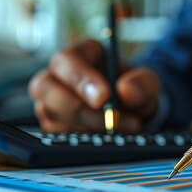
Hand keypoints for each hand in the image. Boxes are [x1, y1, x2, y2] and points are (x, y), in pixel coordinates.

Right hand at [29, 39, 160, 132]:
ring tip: (114, 129)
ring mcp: (51, 100)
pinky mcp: (52, 123)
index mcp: (80, 53)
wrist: (132, 112)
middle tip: (108, 121)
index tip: (103, 97)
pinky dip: (78, 138)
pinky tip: (101, 138)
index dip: (80, 79)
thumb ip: (141, 83)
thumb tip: (126, 91)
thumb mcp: (147, 83)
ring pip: (48, 113)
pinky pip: (54, 133)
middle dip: (77, 107)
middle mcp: (57, 75)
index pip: (66, 60)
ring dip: (82, 126)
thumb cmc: (134, 89)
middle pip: (45, 86)